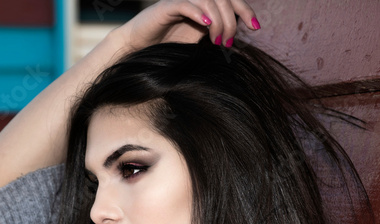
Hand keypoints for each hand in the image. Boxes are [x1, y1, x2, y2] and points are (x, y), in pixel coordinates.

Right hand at [115, 0, 258, 49]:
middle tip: (227, 43)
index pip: (230, 0)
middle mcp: (194, 0)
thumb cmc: (166, 46)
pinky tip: (206, 25)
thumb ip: (214, 37)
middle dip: (231, 22)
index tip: (255, 27)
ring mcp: (180, 1)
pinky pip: (185, 4)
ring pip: (207, 0)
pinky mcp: (166, 8)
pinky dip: (199, 13)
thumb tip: (234, 45)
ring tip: (217, 40)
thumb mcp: (196, 43)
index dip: (245, 10)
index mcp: (204, 6)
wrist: (138, 49)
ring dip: (218, 21)